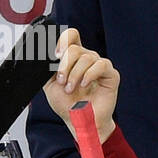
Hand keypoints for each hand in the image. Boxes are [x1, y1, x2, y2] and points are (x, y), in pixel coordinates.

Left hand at [45, 27, 119, 141]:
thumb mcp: (49, 84)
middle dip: (64, 65)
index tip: (54, 56)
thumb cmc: (67, 104)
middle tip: (61, 81)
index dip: (62, 40)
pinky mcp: (111, 75)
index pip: (71, 36)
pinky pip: (100, 65)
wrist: (79, 120)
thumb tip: (45, 54)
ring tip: (71, 88)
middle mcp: (87, 59)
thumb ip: (47, 68)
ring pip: (86, 57)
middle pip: (75, 48)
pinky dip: (89, 75)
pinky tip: (84, 85)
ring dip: (74, 74)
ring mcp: (99, 66)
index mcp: (73, 58)